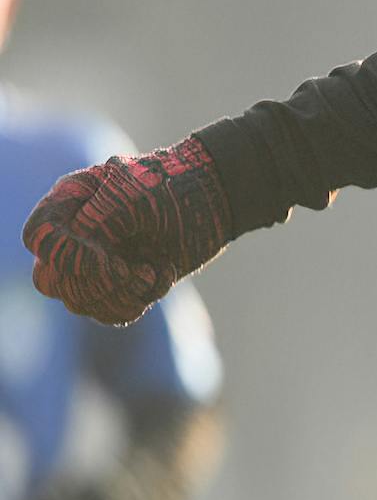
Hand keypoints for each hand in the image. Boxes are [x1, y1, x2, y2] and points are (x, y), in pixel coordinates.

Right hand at [23, 137, 232, 325]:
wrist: (214, 199)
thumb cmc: (174, 187)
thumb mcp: (136, 194)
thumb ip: (102, 218)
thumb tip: (81, 243)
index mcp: (70, 203)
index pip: (39, 239)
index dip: (69, 259)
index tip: (114, 261)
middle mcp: (74, 235)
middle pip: (50, 280)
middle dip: (93, 286)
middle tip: (132, 275)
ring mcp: (94, 262)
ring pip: (79, 302)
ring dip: (120, 298)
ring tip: (153, 273)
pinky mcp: (119, 283)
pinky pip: (109, 312)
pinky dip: (136, 303)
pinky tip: (161, 276)